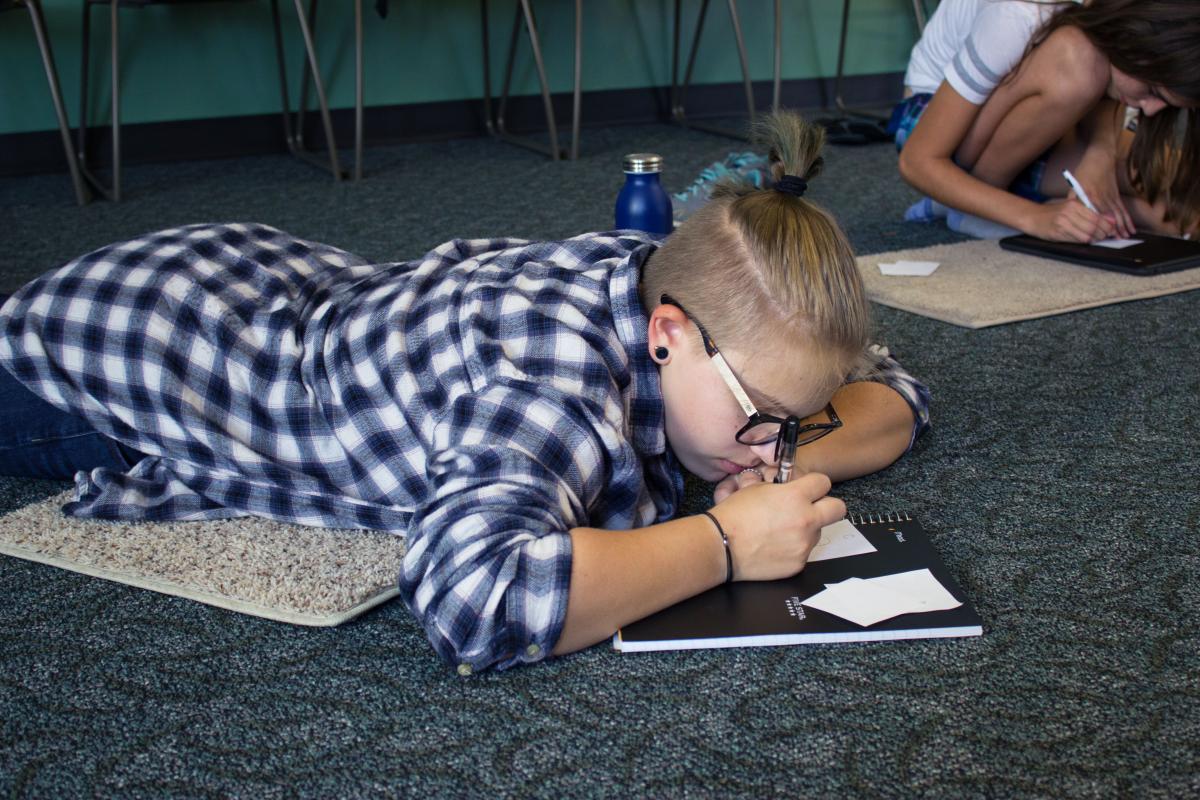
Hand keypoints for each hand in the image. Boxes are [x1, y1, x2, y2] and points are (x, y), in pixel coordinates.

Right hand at [707, 472, 845, 581]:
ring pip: (818, 532)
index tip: (807, 489)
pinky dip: (793, 549)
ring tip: (780, 531)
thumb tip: (784, 481)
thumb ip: (777, 485)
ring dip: (806, 529)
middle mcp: (806, 520)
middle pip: (838, 509)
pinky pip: (804, 552)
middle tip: (811, 509)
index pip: (823, 482)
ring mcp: (804, 544)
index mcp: (795, 496)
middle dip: (827, 506)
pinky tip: (774, 546)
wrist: (720, 546)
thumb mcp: (754, 489)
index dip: (814, 484)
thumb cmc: (733, 516)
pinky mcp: (798, 564)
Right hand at [1028, 198, 1114, 242]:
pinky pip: (1077, 239)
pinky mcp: (1058, 232)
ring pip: (1087, 234)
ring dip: (1094, 239)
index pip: (1097, 216)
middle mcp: (1070, 212)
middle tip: (1105, 236)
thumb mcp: (1070, 208)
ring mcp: (1063, 222)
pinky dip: (1083, 241)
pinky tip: (1084, 240)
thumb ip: (1087, 213)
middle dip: (1103, 233)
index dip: (1107, 225)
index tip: (1112, 230)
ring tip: (1096, 239)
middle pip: (1094, 226)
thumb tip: (1108, 220)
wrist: (1032, 217)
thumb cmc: (1053, 214)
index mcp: (1075, 204)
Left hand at [1073, 152, 1134, 237]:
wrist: (1101, 157)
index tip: (1101, 236)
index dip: (1099, 226)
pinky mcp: (1116, 196)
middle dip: (1114, 229)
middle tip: (1116, 241)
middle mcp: (1104, 198)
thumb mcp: (1075, 183)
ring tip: (1125, 237)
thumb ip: (1073, 197)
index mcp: (1092, 196)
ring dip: (1123, 227)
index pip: (1096, 215)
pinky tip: (1131, 228)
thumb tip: (1070, 208)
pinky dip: (1128, 220)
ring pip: (1119, 214)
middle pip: (1110, 216)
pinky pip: (1123, 210)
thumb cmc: (1086, 170)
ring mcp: (1112, 197)